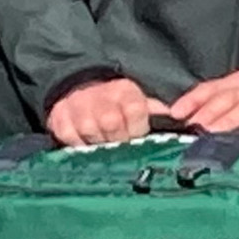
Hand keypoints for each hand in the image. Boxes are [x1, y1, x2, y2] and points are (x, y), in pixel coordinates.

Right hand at [47, 78, 168, 145]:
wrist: (80, 90)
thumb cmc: (117, 101)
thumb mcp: (139, 100)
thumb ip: (157, 112)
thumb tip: (180, 123)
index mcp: (124, 91)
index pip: (135, 110)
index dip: (139, 128)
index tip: (139, 137)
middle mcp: (99, 96)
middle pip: (112, 123)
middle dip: (120, 140)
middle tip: (123, 148)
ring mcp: (77, 107)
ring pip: (90, 131)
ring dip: (100, 144)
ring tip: (106, 149)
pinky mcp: (59, 119)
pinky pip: (69, 138)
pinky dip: (80, 146)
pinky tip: (88, 146)